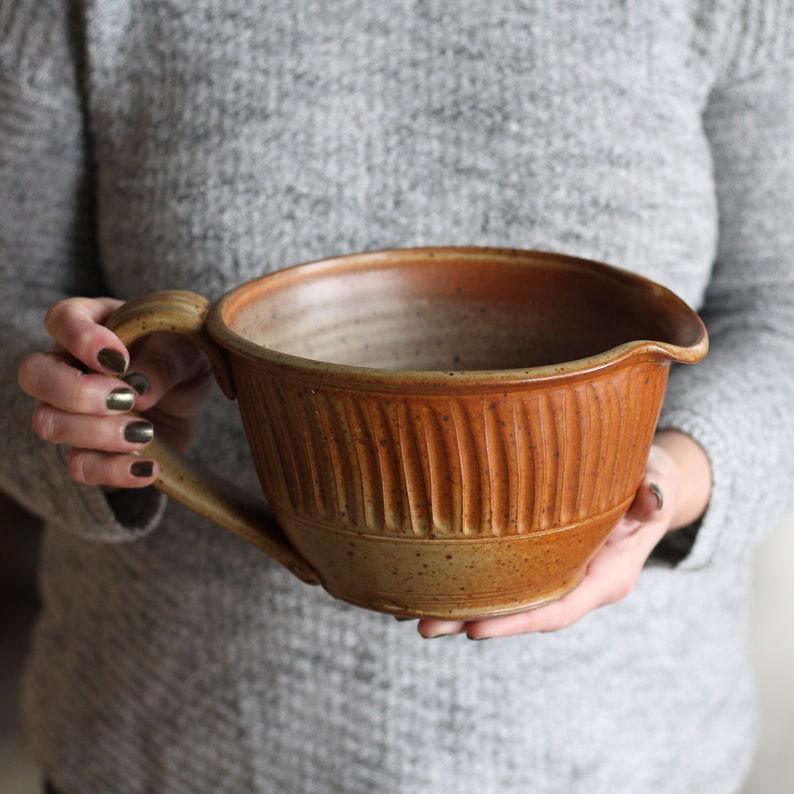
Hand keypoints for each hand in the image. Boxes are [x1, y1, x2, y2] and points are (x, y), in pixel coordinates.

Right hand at [18, 297, 213, 487]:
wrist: (191, 398)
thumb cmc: (182, 358)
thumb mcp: (189, 351)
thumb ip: (167, 360)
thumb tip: (140, 388)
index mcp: (93, 325)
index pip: (62, 319)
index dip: (81, 338)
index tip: (119, 359)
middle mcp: (70, 365)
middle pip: (34, 374)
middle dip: (76, 391)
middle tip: (125, 399)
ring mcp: (71, 410)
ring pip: (48, 423)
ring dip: (96, 433)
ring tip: (146, 432)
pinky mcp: (88, 449)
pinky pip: (80, 467)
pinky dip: (112, 471)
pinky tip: (147, 468)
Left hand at [415, 431, 711, 639]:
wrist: (644, 481)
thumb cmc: (649, 476)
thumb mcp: (656, 478)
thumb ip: (652, 492)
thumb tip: (651, 496)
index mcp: (606, 576)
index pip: (559, 608)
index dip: (517, 621)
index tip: (475, 629)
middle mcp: (577, 583)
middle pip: (522, 613)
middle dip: (474, 621)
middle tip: (424, 626)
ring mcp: (556, 575)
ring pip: (506, 600)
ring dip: (460, 608)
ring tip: (412, 612)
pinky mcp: (538, 562)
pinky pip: (503, 578)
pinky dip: (469, 584)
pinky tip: (430, 582)